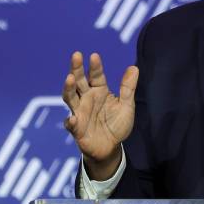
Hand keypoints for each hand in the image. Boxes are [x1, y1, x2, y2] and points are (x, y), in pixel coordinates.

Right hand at [63, 51, 137, 179]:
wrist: (111, 147)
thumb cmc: (117, 124)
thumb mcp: (126, 105)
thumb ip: (128, 87)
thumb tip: (134, 67)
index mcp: (99, 91)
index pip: (96, 76)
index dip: (95, 66)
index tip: (94, 56)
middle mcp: (87, 99)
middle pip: (79, 81)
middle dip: (77, 68)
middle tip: (76, 55)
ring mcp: (80, 112)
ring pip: (70, 98)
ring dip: (68, 88)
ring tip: (69, 78)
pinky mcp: (77, 129)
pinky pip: (72, 124)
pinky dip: (71, 121)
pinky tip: (72, 119)